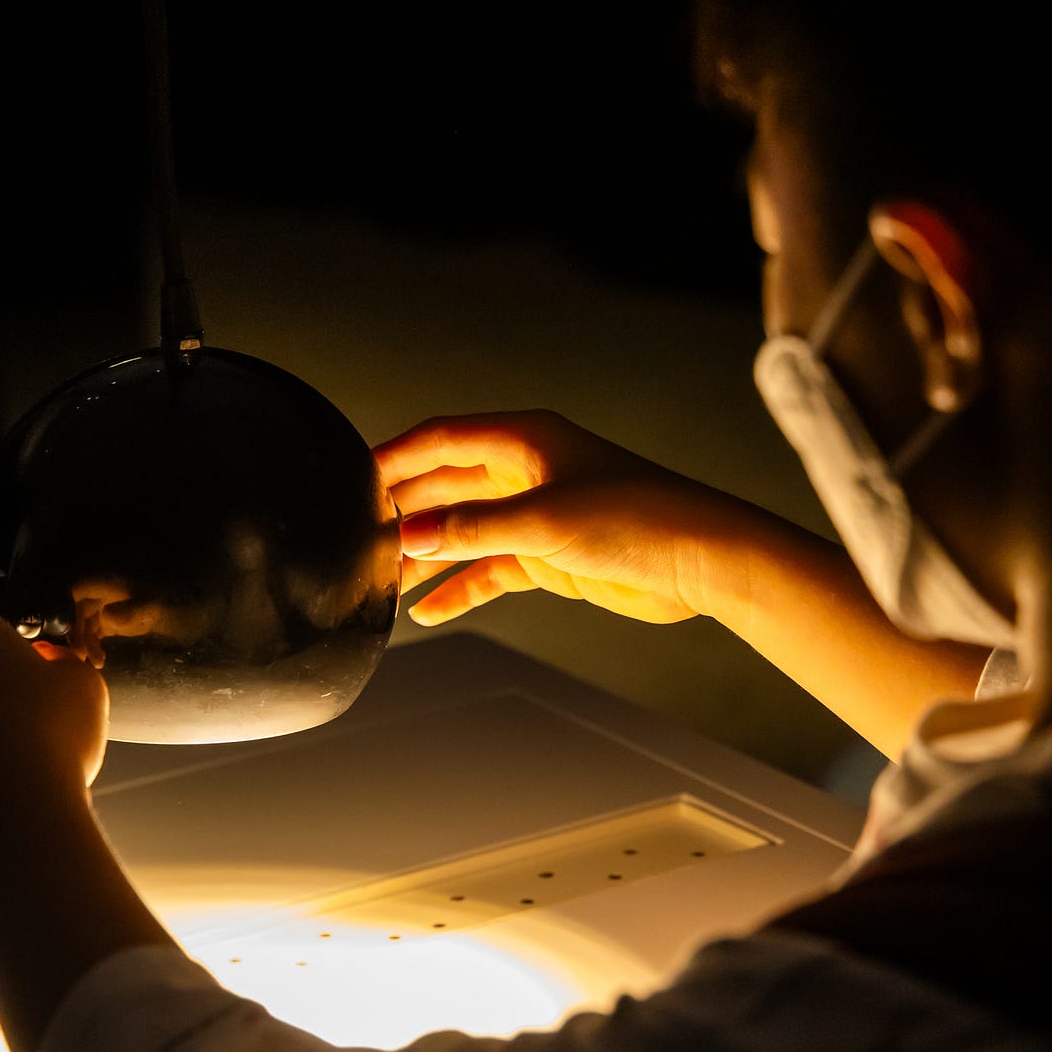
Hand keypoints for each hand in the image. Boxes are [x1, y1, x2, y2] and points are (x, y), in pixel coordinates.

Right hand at [375, 410, 754, 627]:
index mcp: (523, 439)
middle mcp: (525, 470)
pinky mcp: (550, 555)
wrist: (701, 559)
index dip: (394, 459)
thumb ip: (470, 530)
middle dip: (405, 514)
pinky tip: (429, 612)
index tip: (350, 484)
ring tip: (382, 585)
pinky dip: (462, 587)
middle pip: (446, 487)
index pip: (440, 439)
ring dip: (427, 556)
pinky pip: (491, 569)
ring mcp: (536, 514)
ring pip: (464, 532)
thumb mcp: (542, 522)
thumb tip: (405, 538)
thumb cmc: (636, 519)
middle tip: (358, 543)